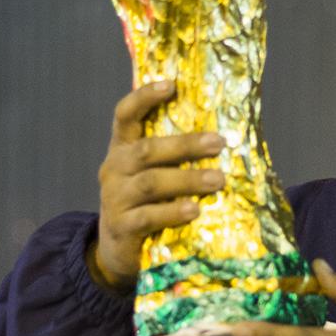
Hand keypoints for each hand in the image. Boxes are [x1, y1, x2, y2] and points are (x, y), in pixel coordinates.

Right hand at [89, 80, 227, 290]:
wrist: (117, 251)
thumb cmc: (146, 204)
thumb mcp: (151, 175)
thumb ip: (172, 156)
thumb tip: (221, 135)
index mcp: (121, 149)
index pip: (125, 115)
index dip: (144, 97)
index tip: (171, 85)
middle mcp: (113, 169)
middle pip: (147, 149)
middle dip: (185, 145)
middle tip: (219, 142)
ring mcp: (114, 198)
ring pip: (151, 182)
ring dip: (187, 179)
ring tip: (218, 180)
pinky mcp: (121, 227)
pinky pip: (148, 217)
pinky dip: (172, 212)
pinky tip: (194, 210)